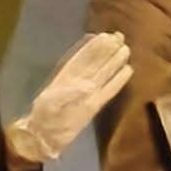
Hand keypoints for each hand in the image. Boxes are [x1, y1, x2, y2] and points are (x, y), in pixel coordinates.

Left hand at [6, 31, 130, 162]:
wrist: (45, 135)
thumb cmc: (43, 116)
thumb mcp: (49, 102)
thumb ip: (66, 93)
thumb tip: (86, 87)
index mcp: (67, 76)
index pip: (83, 57)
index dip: (93, 46)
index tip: (105, 35)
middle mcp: (80, 81)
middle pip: (97, 62)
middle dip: (107, 49)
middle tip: (120, 36)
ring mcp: (88, 92)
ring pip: (104, 73)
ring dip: (114, 61)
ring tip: (125, 48)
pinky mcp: (95, 105)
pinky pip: (110, 90)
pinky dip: (118, 81)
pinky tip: (127, 71)